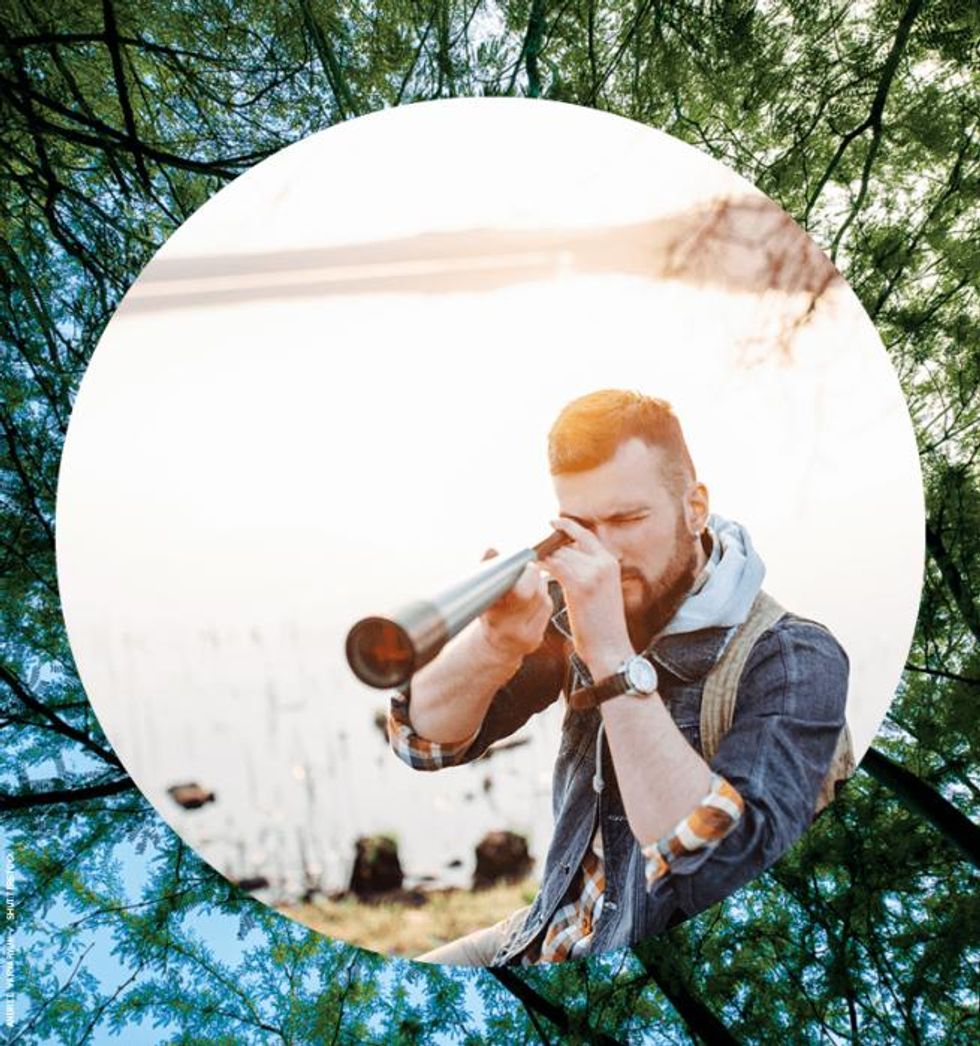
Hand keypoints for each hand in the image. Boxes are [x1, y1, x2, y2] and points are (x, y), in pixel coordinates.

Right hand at [478, 549, 552, 662]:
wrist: (493, 645)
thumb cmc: (487, 611)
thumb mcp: (482, 592)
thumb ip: (487, 570)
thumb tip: (491, 550)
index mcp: (493, 616)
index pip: (520, 593)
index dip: (526, 575)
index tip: (522, 565)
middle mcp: (509, 630)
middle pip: (536, 593)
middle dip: (532, 577)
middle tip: (526, 569)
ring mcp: (525, 637)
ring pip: (543, 598)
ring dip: (538, 585)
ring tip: (525, 583)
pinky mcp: (537, 638)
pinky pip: (547, 609)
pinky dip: (541, 597)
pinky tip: (531, 597)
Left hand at [539, 518, 632, 674]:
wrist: (610, 647)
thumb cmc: (602, 624)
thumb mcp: (602, 591)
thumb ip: (588, 572)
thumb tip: (565, 560)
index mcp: (610, 563)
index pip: (586, 536)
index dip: (568, 527)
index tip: (552, 523)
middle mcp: (603, 563)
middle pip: (568, 546)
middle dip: (550, 550)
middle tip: (534, 554)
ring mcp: (592, 573)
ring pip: (559, 555)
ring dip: (543, 559)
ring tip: (531, 563)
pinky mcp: (579, 585)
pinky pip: (555, 567)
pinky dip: (542, 566)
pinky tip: (535, 570)